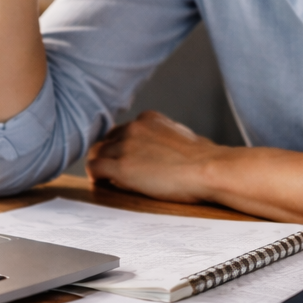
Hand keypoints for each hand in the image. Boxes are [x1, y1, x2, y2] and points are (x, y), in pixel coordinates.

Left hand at [86, 111, 227, 202]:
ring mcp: (126, 146)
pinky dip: (95, 175)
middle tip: (109, 169)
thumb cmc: (204, 159)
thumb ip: (165, 138)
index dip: (120, 144)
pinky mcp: (122, 167)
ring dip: (100, 165)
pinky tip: (100, 183)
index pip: (122, 129)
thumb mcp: (182, 137)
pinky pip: (95, 168)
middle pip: (107, 140)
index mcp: (149, 119)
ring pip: (97, 153)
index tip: (121, 156)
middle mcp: (134, 128)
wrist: (208, 170)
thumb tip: (162, 151)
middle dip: (108, 154)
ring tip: (104, 178)